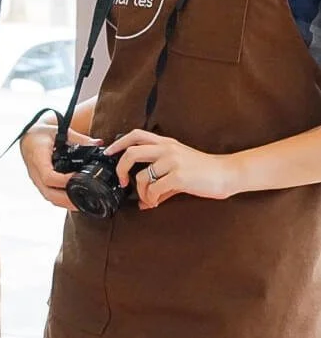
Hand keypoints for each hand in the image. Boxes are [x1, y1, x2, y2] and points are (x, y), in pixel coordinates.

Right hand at [21, 122, 95, 210]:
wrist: (26, 136)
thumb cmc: (40, 133)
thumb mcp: (58, 130)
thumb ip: (78, 138)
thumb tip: (99, 143)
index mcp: (38, 158)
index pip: (48, 176)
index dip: (64, 181)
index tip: (79, 179)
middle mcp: (35, 172)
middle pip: (49, 193)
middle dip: (67, 200)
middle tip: (85, 201)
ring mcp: (36, 179)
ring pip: (48, 197)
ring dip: (65, 203)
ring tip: (83, 204)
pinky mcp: (39, 182)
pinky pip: (49, 195)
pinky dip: (61, 200)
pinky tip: (74, 200)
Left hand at [107, 129, 237, 208]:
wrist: (228, 173)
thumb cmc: (204, 171)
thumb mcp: (179, 166)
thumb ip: (159, 180)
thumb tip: (143, 201)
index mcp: (166, 143)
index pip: (136, 135)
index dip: (118, 143)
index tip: (109, 153)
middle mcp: (167, 149)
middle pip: (131, 152)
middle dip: (120, 169)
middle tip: (123, 182)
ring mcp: (173, 161)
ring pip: (141, 176)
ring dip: (140, 192)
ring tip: (147, 199)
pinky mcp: (179, 176)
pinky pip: (154, 189)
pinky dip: (150, 198)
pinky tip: (156, 202)